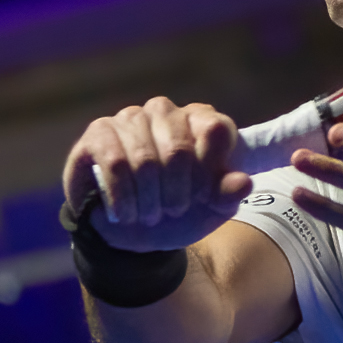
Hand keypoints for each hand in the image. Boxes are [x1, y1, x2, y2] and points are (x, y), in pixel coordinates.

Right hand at [63, 97, 253, 251]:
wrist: (133, 231)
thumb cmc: (179, 212)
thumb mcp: (210, 210)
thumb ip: (228, 195)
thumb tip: (243, 182)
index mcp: (199, 121)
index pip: (214, 129)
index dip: (209, 170)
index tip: (203, 197)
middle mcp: (165, 111)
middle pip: (178, 151)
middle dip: (176, 194)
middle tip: (173, 213)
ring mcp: (130, 117)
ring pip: (144, 161)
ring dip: (148, 201)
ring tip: (148, 216)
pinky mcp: (99, 132)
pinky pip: (114, 163)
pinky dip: (122, 197)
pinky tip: (124, 213)